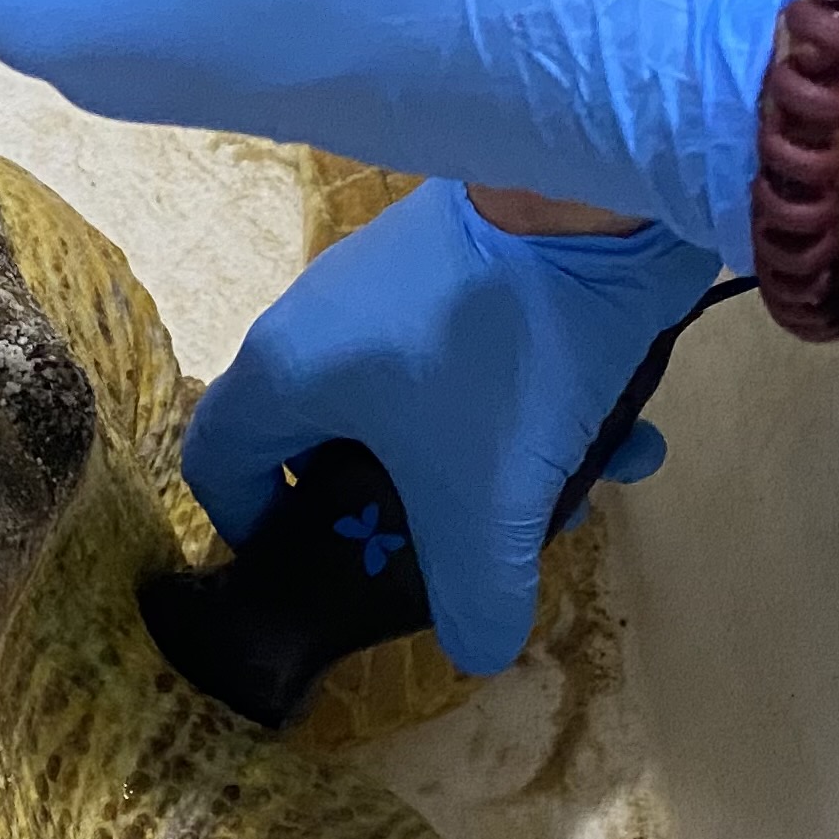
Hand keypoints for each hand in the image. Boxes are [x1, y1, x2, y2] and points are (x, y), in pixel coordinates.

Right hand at [181, 183, 724, 675]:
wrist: (591, 191)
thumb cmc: (500, 354)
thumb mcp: (489, 502)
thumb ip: (476, 594)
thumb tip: (478, 647)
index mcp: (285, 376)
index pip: (219, 469)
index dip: (260, 534)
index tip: (335, 567)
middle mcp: (316, 324)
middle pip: (329, 445)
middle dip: (409, 506)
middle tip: (469, 539)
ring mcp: (387, 284)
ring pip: (417, 403)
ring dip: (488, 458)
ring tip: (569, 487)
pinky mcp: (459, 258)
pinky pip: (474, 354)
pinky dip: (530, 400)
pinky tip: (618, 432)